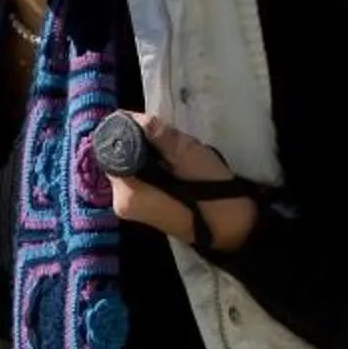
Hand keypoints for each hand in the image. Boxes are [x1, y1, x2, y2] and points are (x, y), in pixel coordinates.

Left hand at [101, 111, 260, 253]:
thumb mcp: (189, 158)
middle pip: (122, 157)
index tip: (151, 122)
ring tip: (177, 151)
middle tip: (170, 138)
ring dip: (152, 152)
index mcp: (126, 194)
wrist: (235, 228)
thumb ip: (161, 137)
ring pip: (134, 164)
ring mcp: (133, 206)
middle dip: (142, 142)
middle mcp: (121, 202)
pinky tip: (176, 164)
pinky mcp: (146, 205)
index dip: (128, 132)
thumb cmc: (213, 195)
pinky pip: (143, 175)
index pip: (112, 152)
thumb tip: (137, 120)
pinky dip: (156, 164)